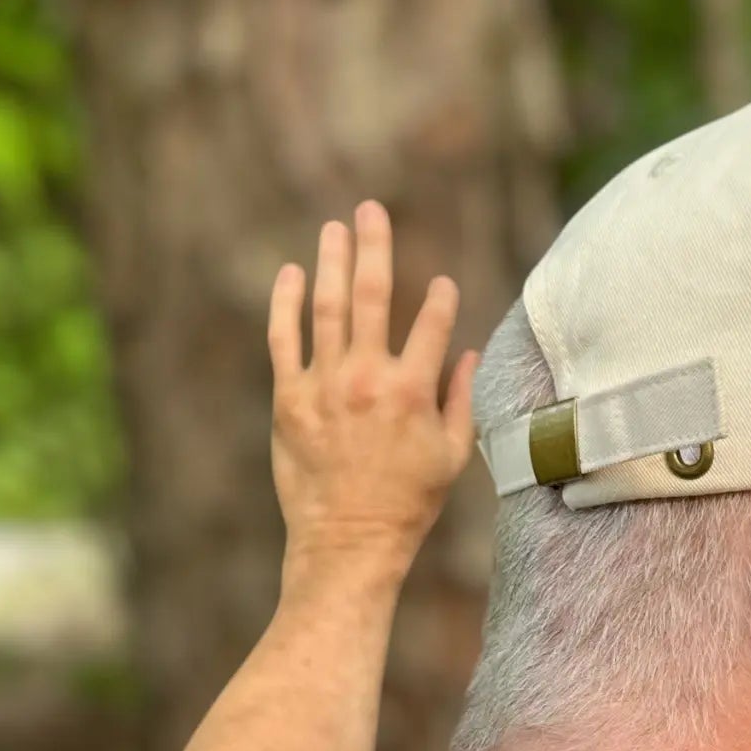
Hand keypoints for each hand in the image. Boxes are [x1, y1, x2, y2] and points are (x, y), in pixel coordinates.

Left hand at [267, 198, 478, 567]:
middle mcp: (367, 379)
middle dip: (374, 247)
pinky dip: (287, 303)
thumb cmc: (409, 502)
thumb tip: (466, 355)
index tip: (442, 285)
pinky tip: (292, 274)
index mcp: (412, 392)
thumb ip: (460, 400)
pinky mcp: (288, 399)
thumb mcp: (453, 456)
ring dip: (331, 260)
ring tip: (335, 228)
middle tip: (371, 209)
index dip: (440, 300)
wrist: (349, 540)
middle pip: (371, 296)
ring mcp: (324, 385)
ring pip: (327, 307)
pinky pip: (284, 338)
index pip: (431, 325)